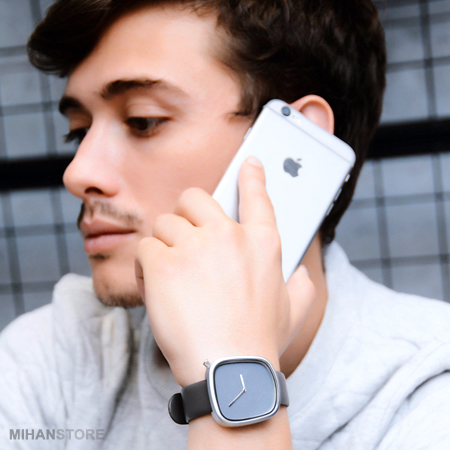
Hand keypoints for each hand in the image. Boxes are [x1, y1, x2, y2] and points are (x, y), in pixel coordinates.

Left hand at [135, 156, 314, 386]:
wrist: (230, 370)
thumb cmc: (259, 342)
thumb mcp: (293, 311)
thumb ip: (302, 287)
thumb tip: (303, 274)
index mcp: (262, 243)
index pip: (257, 197)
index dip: (252, 176)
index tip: (249, 162)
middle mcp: (228, 236)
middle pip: (194, 198)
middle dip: (185, 214)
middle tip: (182, 237)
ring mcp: (195, 247)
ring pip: (164, 224)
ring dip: (163, 248)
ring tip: (167, 277)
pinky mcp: (163, 264)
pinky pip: (145, 249)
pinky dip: (143, 267)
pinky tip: (151, 287)